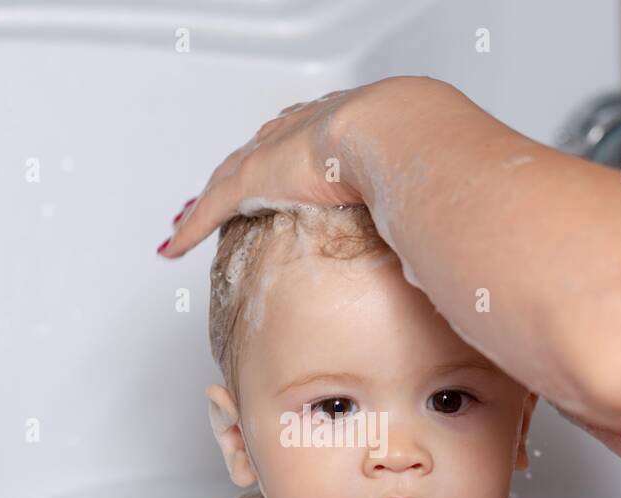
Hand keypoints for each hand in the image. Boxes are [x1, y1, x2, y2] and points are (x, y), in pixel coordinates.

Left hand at [156, 76, 450, 257]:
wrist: (398, 133)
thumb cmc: (419, 148)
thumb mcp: (419, 174)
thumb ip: (422, 196)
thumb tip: (447, 218)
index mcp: (338, 128)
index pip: (300, 144)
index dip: (285, 160)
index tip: (280, 171)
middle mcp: (298, 134)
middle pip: (254, 158)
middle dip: (235, 177)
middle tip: (216, 197)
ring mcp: (273, 156)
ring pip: (225, 183)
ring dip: (204, 205)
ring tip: (184, 225)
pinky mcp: (252, 180)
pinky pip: (210, 209)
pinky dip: (190, 230)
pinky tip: (173, 247)